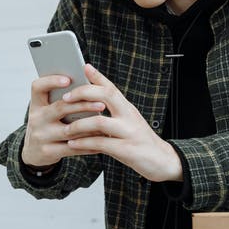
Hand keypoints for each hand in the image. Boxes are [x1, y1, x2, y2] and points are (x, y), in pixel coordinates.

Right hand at [20, 74, 105, 167]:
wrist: (34, 152)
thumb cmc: (48, 125)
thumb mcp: (48, 111)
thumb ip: (62, 99)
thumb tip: (88, 85)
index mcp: (36, 104)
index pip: (38, 87)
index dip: (51, 81)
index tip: (68, 79)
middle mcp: (36, 118)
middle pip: (60, 108)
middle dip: (82, 105)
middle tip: (101, 104)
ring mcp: (41, 136)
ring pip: (69, 130)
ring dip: (89, 126)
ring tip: (105, 122)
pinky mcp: (48, 151)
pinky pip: (72, 148)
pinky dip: (89, 143)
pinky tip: (101, 139)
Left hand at [59, 64, 183, 182]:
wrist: (163, 161)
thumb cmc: (140, 141)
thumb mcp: (128, 122)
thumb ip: (111, 113)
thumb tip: (89, 104)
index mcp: (128, 108)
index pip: (112, 87)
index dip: (98, 76)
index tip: (84, 67)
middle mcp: (130, 116)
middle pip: (107, 95)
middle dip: (83, 93)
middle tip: (64, 98)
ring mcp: (129, 132)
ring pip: (100, 121)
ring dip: (79, 124)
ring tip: (65, 129)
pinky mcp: (127, 150)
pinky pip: (101, 143)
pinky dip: (84, 143)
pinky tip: (72, 144)